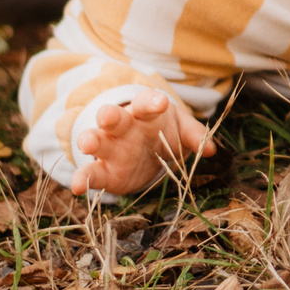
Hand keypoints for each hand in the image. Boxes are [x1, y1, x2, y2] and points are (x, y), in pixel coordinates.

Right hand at [70, 87, 212, 195]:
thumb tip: (211, 148)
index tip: (160, 102)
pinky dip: (83, 179)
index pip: (146, 103)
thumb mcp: (180, 128)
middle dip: (110, 115)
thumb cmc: (162, 130)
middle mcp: (123, 127)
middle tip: (106, 115)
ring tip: (85, 144)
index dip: (152, 102)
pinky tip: (78, 187)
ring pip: (97, 141)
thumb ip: (194, 135)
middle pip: (114, 118)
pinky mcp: (104, 172)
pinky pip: (92, 174)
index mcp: (145, 113)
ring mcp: (110, 148)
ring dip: (90, 141)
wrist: (145, 147)